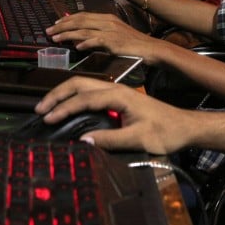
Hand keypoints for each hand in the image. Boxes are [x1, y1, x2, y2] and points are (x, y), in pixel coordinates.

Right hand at [33, 76, 189, 153]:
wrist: (185, 126)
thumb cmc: (166, 132)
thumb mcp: (139, 139)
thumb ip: (111, 140)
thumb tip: (84, 141)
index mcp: (119, 95)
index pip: (83, 98)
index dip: (64, 108)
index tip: (48, 118)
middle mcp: (114, 88)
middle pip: (78, 83)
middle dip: (56, 95)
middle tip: (39, 108)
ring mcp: (116, 91)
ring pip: (82, 85)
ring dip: (63, 94)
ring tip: (47, 106)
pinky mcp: (117, 97)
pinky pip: (89, 91)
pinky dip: (73, 96)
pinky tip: (66, 105)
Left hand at [46, 11, 164, 62]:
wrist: (151, 48)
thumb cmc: (132, 44)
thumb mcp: (114, 34)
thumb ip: (98, 35)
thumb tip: (81, 40)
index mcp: (106, 18)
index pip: (82, 15)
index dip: (66, 19)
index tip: (55, 24)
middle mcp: (107, 21)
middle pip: (79, 20)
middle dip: (62, 25)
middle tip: (48, 31)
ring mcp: (110, 31)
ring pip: (84, 30)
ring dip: (67, 34)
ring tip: (55, 38)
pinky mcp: (114, 41)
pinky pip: (96, 41)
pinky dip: (85, 43)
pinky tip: (76, 47)